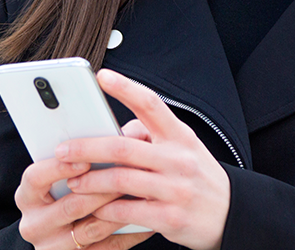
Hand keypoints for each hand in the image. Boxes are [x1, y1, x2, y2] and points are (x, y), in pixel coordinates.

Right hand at [14, 156, 154, 249]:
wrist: (60, 236)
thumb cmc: (65, 194)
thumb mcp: (60, 177)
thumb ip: (82, 155)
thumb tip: (119, 135)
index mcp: (28, 196)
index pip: (35, 178)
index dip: (58, 168)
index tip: (85, 158)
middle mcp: (35, 223)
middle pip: (70, 205)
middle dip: (102, 188)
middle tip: (129, 174)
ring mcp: (54, 246)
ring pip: (92, 229)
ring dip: (119, 211)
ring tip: (141, 195)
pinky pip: (107, 249)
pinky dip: (128, 233)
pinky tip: (145, 220)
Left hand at [56, 69, 230, 249]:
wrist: (231, 215)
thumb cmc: (197, 176)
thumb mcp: (183, 148)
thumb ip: (151, 135)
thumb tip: (114, 129)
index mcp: (180, 136)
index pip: (151, 104)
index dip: (126, 88)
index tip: (102, 76)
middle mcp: (179, 159)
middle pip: (124, 147)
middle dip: (87, 148)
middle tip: (63, 150)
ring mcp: (176, 189)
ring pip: (121, 180)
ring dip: (90, 182)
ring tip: (72, 182)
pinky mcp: (170, 218)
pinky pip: (128, 212)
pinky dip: (106, 210)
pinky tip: (94, 208)